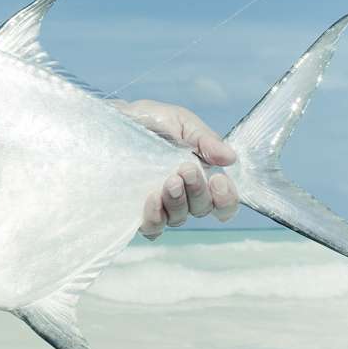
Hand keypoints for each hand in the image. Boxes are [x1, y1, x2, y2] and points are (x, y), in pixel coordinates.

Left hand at [114, 99, 239, 239]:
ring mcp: (161, 206)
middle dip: (197, 190)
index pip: (223, 203)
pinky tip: (151, 198)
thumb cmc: (152, 122)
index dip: (226, 199)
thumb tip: (230, 158)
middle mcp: (184, 196)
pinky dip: (156, 218)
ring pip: (179, 219)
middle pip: (202, 210)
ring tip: (169, 181)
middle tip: (185, 169)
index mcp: (201, 177)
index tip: (218, 181)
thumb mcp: (182, 122)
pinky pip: (153, 228)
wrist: (116, 120)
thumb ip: (206, 140)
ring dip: (177, 202)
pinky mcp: (137, 211)